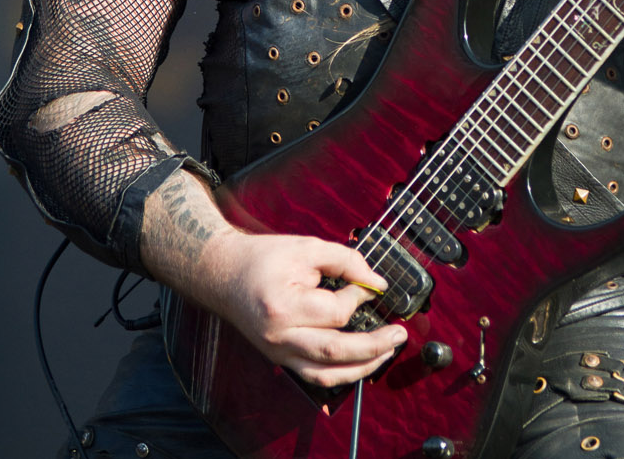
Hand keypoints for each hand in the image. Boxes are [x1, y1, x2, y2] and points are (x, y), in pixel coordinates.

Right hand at [202, 229, 406, 386]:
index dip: (360, 297)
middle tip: (400, 334)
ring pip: (326, 375)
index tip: (372, 285)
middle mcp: (279, 337)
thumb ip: (344, 260)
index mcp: (283, 307)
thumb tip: (376, 282)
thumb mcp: (306, 247)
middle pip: (335, 352)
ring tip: (387, 352)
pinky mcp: (279, 359)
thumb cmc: (262, 258)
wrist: (223, 273)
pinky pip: (314, 376)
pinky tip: (361, 363)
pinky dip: (341, 374)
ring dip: (362, 368)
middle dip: (374, 346)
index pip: (335, 311)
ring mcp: (277, 353)